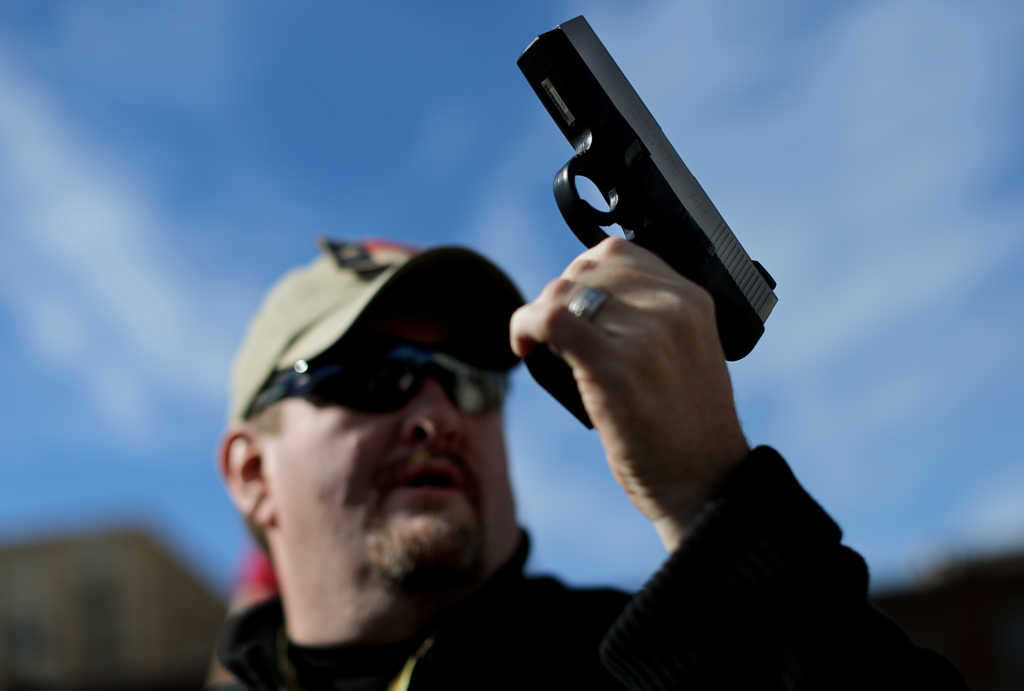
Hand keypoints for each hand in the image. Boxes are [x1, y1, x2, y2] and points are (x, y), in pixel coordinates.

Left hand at [510, 238, 749, 549]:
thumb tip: (586, 296)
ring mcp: (645, 336)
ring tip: (540, 346)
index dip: (580, 275)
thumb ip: (652, 319)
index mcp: (692, 300)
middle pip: (585, 269)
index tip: (571, 307)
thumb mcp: (687, 354)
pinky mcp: (614, 367)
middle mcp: (673, 308)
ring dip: (538, 315)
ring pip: (562, 291)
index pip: (619, 253)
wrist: (706, 483)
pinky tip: (523, 346)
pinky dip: (524, 326)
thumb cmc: (688, 429)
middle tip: (551, 336)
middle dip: (557, 296)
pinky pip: (550, 319)